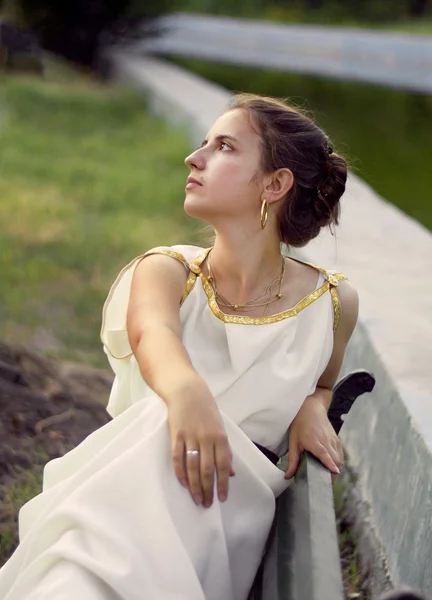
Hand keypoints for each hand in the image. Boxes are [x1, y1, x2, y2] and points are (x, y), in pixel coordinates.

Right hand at [167, 379, 234, 507]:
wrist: (187, 391)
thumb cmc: (206, 409)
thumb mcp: (220, 427)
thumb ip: (225, 450)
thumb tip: (231, 472)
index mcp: (220, 436)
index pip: (223, 465)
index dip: (222, 483)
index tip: (222, 498)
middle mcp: (206, 438)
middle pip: (207, 469)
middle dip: (208, 489)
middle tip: (207, 504)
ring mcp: (190, 436)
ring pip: (192, 467)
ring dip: (194, 485)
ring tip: (196, 499)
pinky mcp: (176, 434)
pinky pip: (177, 457)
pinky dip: (180, 472)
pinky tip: (183, 483)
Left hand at [284, 395, 343, 479]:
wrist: (311, 408)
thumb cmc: (300, 424)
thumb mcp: (293, 441)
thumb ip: (292, 460)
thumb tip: (288, 476)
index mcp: (314, 442)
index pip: (325, 455)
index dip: (330, 465)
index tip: (334, 474)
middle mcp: (326, 441)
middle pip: (335, 460)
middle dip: (333, 474)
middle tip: (326, 484)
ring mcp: (333, 440)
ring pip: (339, 458)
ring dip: (336, 469)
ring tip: (329, 478)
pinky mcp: (337, 439)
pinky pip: (340, 454)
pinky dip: (338, 462)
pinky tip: (332, 467)